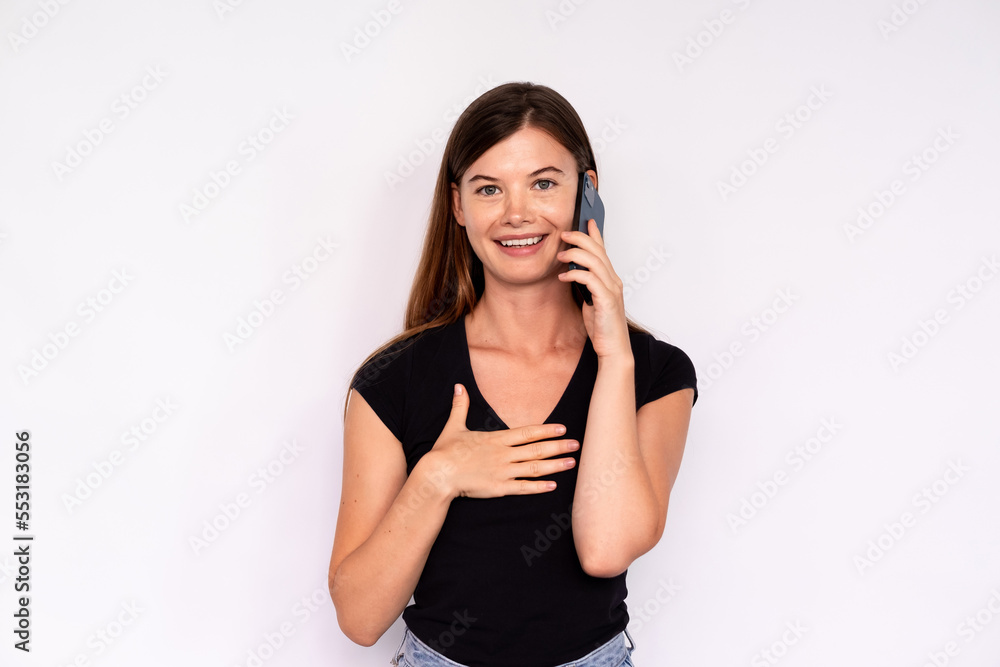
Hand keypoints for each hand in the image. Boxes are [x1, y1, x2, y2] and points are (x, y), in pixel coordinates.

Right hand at [424, 384, 578, 498]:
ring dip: (555, 465)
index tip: (562, 428)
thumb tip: (458, 386)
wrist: (438, 475)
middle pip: (536, 449)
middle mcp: (503, 454)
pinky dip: (539, 487)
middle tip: (577, 445)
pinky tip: (553, 485)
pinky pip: (523, 488)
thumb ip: (460, 406)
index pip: (527, 432)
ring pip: (534, 468)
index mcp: (496, 439)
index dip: (546, 430)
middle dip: (558, 446)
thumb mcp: (454, 426)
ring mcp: (502, 472)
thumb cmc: (445, 452)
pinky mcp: (498, 488)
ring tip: (572, 463)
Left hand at [556, 219, 630, 359]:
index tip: (587, 221)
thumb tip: (572, 272)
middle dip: (580, 238)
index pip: (603, 251)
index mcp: (610, 280)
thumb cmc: (602, 327)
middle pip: (598, 251)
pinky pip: (590, 279)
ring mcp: (612, 290)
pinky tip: (563, 276)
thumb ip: (585, 285)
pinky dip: (575, 274)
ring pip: (594, 261)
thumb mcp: (590, 300)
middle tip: (564, 234)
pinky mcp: (606, 300)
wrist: (613, 348)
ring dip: (575, 254)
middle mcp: (614, 281)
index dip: (595, 234)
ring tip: (560, 255)